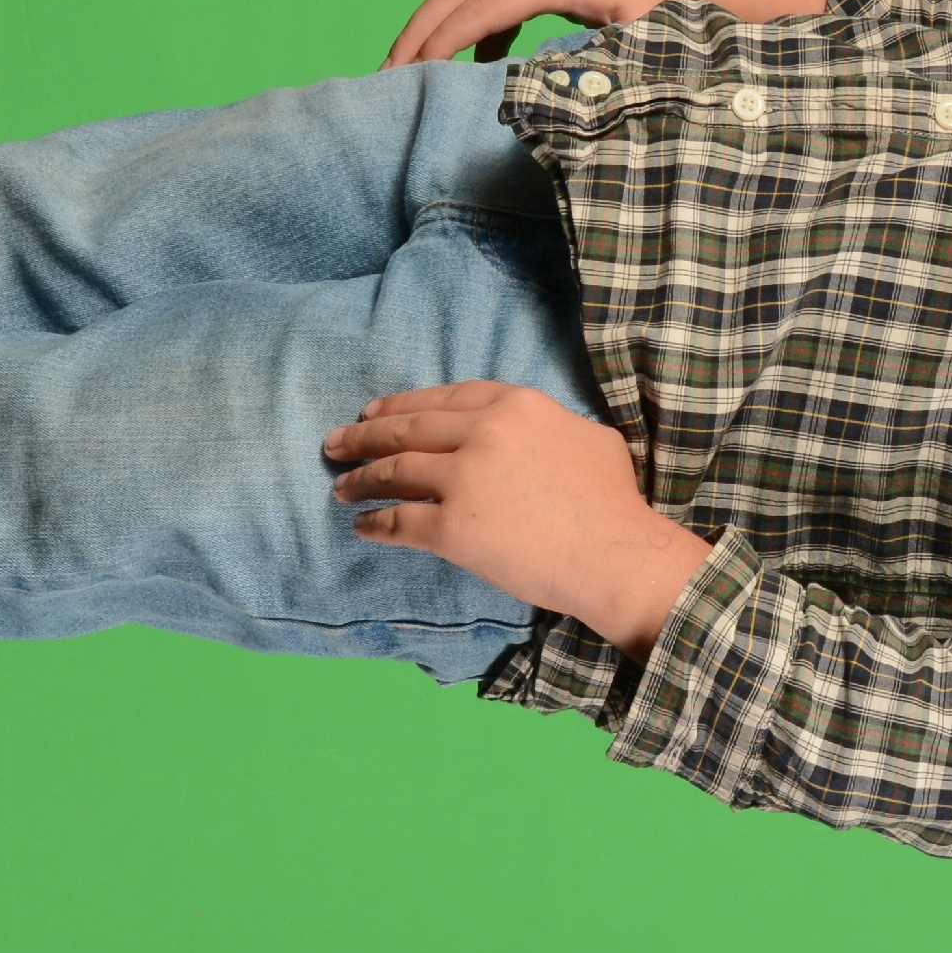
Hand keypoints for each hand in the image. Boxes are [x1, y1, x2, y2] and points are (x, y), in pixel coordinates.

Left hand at [323, 382, 717, 652]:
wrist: (615, 555)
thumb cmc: (613, 502)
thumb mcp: (588, 438)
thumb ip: (549, 425)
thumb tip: (532, 434)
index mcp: (517, 405)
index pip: (446, 397)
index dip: (404, 403)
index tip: (376, 411)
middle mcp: (484, 433)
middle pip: (407, 427)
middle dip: (364, 434)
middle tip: (336, 442)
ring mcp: (464, 479)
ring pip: (394, 470)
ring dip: (360, 478)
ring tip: (341, 486)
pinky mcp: (452, 528)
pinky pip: (398, 522)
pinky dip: (374, 523)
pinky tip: (362, 525)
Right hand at [379, 0, 832, 69]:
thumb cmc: (670, 12)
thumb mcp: (631, 46)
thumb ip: (581, 69)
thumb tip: (531, 101)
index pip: (473, 11)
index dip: (434, 49)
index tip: (405, 86)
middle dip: (415, 36)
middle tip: (383, 80)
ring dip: (433, 28)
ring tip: (407, 73)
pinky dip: (468, 24)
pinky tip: (465, 64)